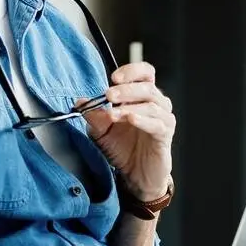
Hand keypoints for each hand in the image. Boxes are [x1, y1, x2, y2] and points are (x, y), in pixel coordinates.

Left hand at [80, 62, 174, 204]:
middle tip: (109, 95)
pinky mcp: (165, 134)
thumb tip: (80, 102)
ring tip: (113, 113)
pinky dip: (143, 119)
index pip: (144, 73)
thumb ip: (93, 115)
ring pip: (151, 103)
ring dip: (130, 105)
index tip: (114, 78)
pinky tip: (130, 118)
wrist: (136, 175)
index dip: (131, 71)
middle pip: (147, 86)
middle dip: (126, 89)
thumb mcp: (102, 131)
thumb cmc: (125, 149)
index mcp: (142, 97)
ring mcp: (163, 118)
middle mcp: (156, 104)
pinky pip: (157, 123)